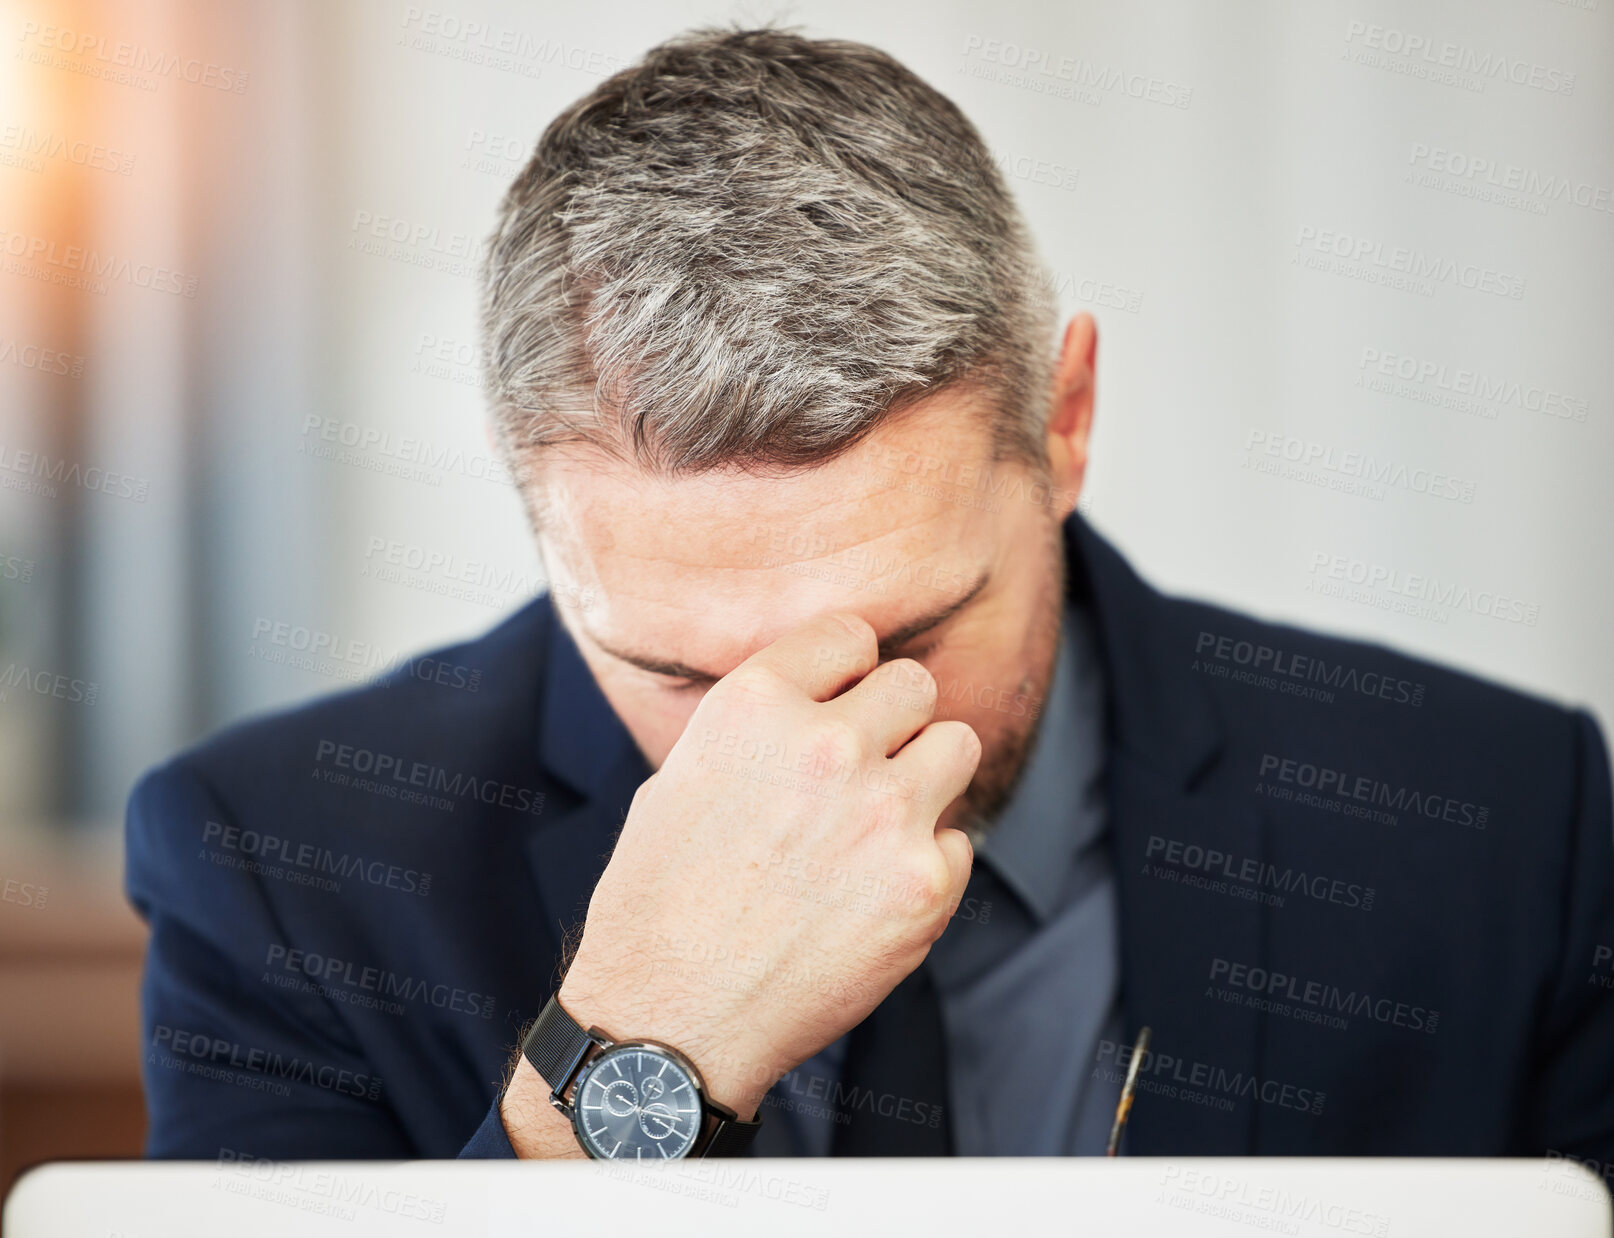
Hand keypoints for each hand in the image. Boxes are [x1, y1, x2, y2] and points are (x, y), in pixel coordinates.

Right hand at [556, 610, 979, 1118]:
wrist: (674, 1021)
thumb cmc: (659, 905)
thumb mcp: (679, 779)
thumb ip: (758, 728)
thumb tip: (817, 700)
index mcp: (754, 706)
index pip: (849, 635)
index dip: (845, 671)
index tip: (841, 701)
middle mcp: (827, 745)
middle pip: (915, 683)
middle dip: (894, 721)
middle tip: (865, 768)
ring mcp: (883, 812)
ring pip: (957, 744)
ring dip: (926, 775)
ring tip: (881, 820)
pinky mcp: (923, 883)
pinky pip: (957, 839)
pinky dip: (925, 863)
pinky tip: (873, 894)